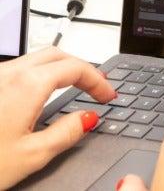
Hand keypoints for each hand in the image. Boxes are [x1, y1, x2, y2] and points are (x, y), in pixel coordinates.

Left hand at [0, 47, 116, 188]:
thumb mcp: (33, 155)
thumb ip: (67, 133)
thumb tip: (86, 118)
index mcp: (28, 85)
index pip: (76, 68)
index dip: (98, 80)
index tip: (108, 96)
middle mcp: (8, 74)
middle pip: (56, 54)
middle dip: (81, 67)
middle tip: (95, 86)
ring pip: (34, 60)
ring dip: (59, 69)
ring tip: (72, 88)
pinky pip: (16, 71)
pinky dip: (38, 76)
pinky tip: (38, 96)